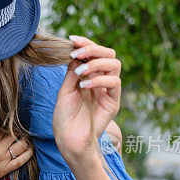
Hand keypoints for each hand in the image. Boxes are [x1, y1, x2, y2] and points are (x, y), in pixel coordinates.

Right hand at [0, 119, 32, 179]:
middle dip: (17, 129)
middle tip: (16, 126)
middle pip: (16, 135)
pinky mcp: (3, 171)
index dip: (8, 121)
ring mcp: (3, 161)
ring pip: (21, 146)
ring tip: (23, 134)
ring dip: (24, 139)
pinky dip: (28, 153)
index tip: (8, 119)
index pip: (7, 125)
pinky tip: (30, 147)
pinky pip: (21, 161)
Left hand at [52, 35, 120, 164]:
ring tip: (80, 73)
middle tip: (78, 53)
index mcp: (89, 76)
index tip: (72, 39)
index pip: (94, 53)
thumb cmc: (64, 118)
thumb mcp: (65, 90)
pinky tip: (84, 85)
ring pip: (115, 64)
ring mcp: (108, 91)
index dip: (86, 43)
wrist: (68, 140)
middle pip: (109, 54)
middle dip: (93, 48)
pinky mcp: (113, 102)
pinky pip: (114, 82)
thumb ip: (73, 71)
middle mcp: (101, 81)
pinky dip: (99, 79)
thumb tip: (77, 51)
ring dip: (96, 63)